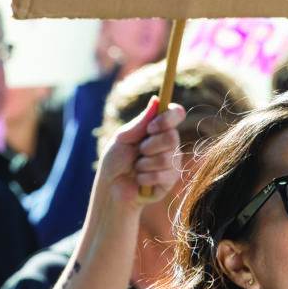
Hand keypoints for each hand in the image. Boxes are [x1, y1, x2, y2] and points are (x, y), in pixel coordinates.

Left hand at [94, 95, 185, 210]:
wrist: (111, 188)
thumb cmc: (115, 161)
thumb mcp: (123, 138)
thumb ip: (140, 123)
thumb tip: (156, 100)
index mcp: (159, 129)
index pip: (176, 114)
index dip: (169, 118)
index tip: (152, 127)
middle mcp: (170, 144)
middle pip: (172, 137)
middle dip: (150, 146)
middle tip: (138, 152)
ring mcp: (172, 162)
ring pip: (166, 158)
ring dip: (144, 164)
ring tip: (136, 168)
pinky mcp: (170, 181)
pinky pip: (162, 175)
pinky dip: (144, 177)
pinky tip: (139, 180)